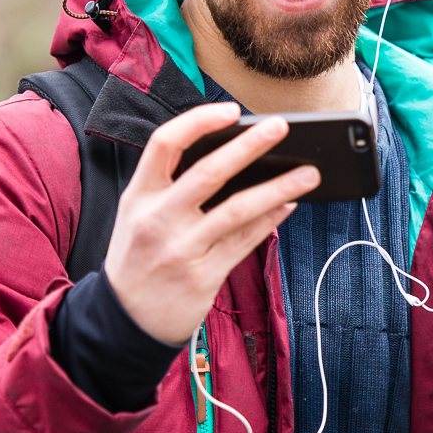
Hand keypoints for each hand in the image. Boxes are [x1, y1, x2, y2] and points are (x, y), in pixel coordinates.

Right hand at [103, 103, 319, 343]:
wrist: (122, 322)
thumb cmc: (138, 259)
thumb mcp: (138, 217)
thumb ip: (172, 188)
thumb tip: (232, 158)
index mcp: (139, 195)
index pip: (165, 143)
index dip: (199, 121)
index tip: (231, 110)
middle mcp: (158, 219)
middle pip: (209, 172)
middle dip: (249, 145)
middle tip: (281, 126)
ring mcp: (181, 249)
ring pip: (238, 209)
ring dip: (278, 188)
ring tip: (309, 174)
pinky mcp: (203, 276)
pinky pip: (245, 241)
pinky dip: (270, 220)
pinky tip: (289, 205)